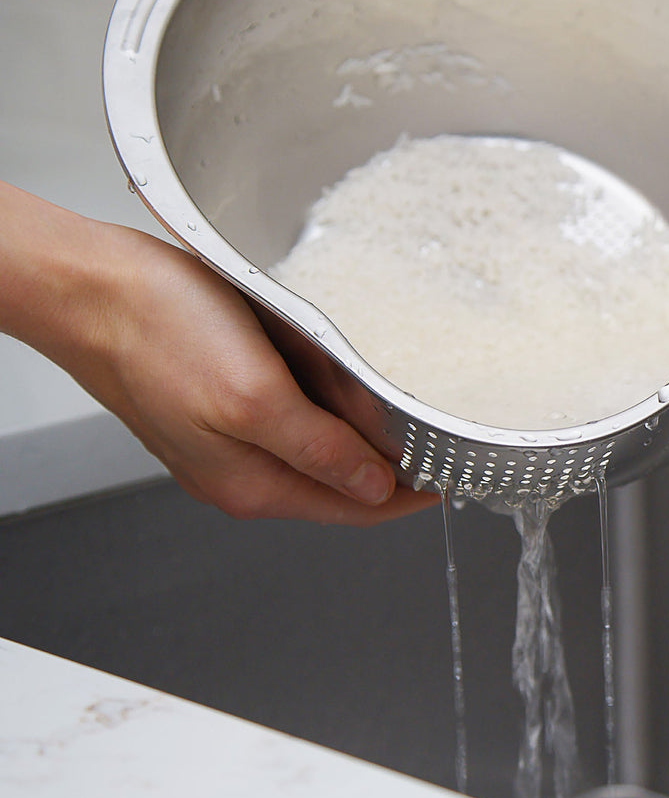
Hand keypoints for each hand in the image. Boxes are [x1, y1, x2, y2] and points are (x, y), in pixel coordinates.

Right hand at [0, 183, 436, 524]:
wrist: (90, 288)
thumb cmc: (157, 332)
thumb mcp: (253, 399)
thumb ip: (318, 451)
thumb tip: (376, 489)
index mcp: (252, 484)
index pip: (353, 509)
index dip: (407, 497)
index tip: (448, 478)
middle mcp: (241, 472)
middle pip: (337, 485)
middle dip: (387, 468)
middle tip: (431, 438)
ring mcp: (227, 441)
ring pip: (315, 452)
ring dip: (358, 438)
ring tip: (398, 411)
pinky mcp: (218, 405)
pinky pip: (290, 420)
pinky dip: (325, 409)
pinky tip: (340, 381)